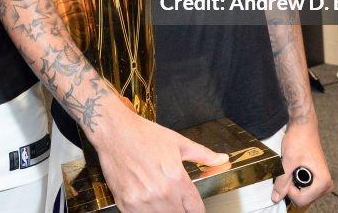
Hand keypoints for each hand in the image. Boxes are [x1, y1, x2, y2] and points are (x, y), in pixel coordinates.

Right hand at [92, 109, 227, 211]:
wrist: (114, 132)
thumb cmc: (144, 135)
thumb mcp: (178, 142)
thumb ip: (203, 155)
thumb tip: (223, 158)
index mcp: (177, 179)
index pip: (196, 209)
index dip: (195, 209)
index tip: (191, 206)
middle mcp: (162, 193)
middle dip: (180, 210)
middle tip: (173, 198)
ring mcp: (143, 201)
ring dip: (164, 212)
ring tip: (159, 198)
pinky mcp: (126, 204)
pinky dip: (146, 212)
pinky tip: (146, 203)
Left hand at [271, 121, 331, 206]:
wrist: (303, 126)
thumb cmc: (299, 139)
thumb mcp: (288, 162)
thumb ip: (282, 182)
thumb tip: (276, 197)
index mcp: (323, 182)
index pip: (301, 200)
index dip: (289, 189)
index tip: (287, 174)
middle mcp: (326, 184)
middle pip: (303, 198)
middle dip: (292, 186)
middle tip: (290, 169)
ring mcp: (323, 182)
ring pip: (303, 194)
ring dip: (293, 183)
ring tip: (293, 166)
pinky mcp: (318, 178)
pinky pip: (304, 187)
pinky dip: (296, 180)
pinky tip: (296, 167)